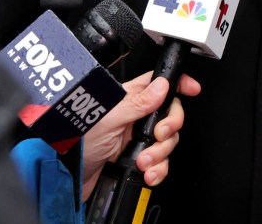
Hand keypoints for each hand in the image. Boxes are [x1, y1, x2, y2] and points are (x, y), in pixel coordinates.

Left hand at [80, 71, 201, 200]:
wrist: (69, 177)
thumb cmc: (77, 142)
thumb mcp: (108, 117)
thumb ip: (137, 102)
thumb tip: (162, 85)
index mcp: (128, 99)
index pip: (159, 84)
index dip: (178, 84)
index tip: (192, 89)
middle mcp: (135, 117)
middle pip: (170, 115)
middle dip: (169, 128)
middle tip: (157, 136)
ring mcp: (137, 139)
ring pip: (167, 141)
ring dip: (160, 154)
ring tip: (142, 160)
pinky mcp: (138, 159)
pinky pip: (161, 163)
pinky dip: (158, 170)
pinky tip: (147, 172)